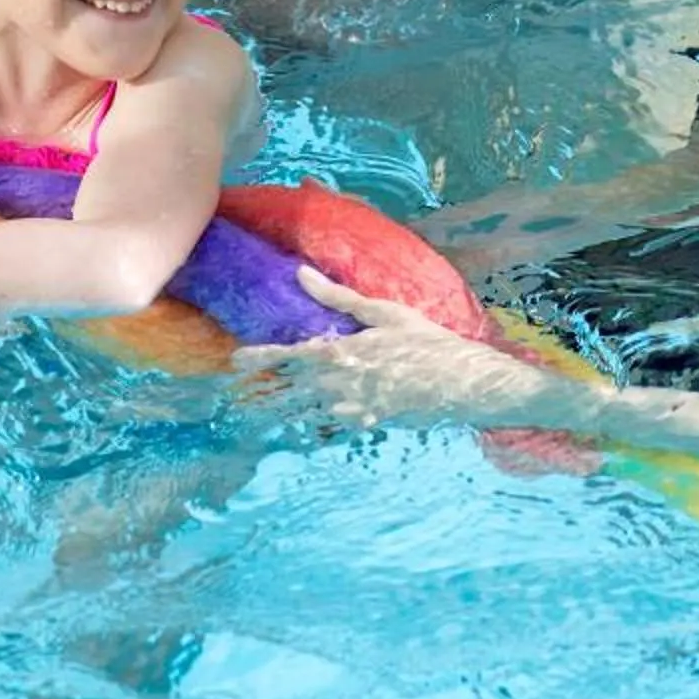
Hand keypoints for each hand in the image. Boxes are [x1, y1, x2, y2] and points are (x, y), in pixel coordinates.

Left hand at [234, 267, 559, 431]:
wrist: (463, 384)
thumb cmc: (426, 341)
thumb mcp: (384, 312)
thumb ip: (339, 297)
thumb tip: (302, 274)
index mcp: (341, 353)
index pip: (289, 356)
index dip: (260, 358)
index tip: (235, 361)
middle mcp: (341, 384)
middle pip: (290, 390)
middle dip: (263, 392)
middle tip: (236, 397)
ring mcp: (354, 408)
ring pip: (307, 411)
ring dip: (283, 411)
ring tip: (260, 413)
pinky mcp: (368, 422)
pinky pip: (334, 424)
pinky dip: (318, 423)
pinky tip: (308, 423)